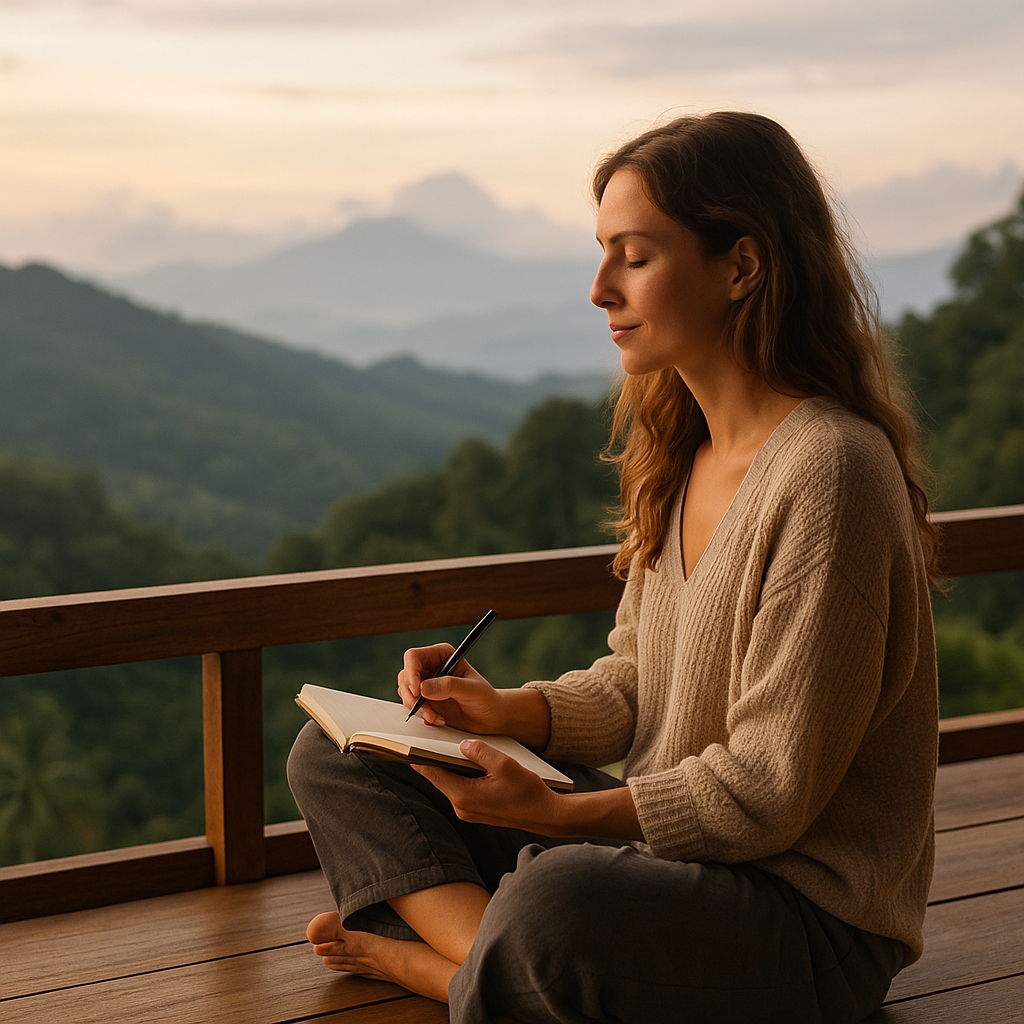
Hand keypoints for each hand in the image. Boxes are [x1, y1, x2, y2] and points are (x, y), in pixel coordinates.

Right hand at [398, 644, 504, 733]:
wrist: (491, 717)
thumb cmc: (486, 698)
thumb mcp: (471, 690)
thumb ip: (449, 686)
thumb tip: (424, 688)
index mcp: (441, 655)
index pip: (413, 657)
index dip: (411, 673)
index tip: (417, 691)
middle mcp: (431, 668)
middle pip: (405, 677)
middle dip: (413, 697)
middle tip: (428, 711)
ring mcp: (427, 685)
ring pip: (406, 693)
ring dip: (418, 709)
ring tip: (437, 717)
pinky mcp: (426, 701)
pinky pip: (412, 707)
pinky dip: (422, 716)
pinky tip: (439, 719)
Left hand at [414, 739, 559, 832]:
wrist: (546, 815)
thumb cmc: (527, 791)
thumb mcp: (504, 764)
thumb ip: (480, 751)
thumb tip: (462, 744)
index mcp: (464, 795)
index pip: (432, 772)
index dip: (419, 755)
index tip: (408, 740)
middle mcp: (461, 806)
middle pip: (438, 778)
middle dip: (431, 758)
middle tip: (422, 737)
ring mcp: (468, 811)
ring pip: (449, 783)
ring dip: (445, 766)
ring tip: (441, 744)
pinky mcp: (476, 811)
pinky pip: (460, 788)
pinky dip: (457, 774)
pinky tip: (462, 760)